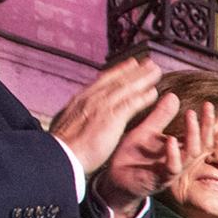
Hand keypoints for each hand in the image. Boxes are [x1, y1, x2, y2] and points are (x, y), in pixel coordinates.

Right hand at [49, 57, 164, 175]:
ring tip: (156, 71)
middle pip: (116, 80)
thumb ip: (75, 116)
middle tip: (149, 63)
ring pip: (125, 88)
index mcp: (80, 100)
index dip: (119, 71)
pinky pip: (130, 104)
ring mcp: (101, 106)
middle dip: (134, 70)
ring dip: (142, 78)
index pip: (103, 81)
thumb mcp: (67, 124)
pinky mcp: (110, 118)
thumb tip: (75, 116)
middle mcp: (91, 98)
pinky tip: (154, 93)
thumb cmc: (63, 147)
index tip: (130, 64)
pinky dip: (142, 97)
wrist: (60, 155)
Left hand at [96, 98, 210, 217]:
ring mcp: (171, 170)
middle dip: (206, 126)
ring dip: (193, 135)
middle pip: (203, 144)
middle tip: (206, 107)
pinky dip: (173, 154)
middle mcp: (179, 159)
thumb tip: (174, 96)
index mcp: (178, 148)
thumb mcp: (146, 131)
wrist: (114, 178)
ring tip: (191, 115)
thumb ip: (160, 116)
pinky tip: (170, 139)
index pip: (200, 135)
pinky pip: (172, 168)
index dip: (206, 121)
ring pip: (191, 154)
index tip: (207, 104)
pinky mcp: (160, 179)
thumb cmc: (131, 155)